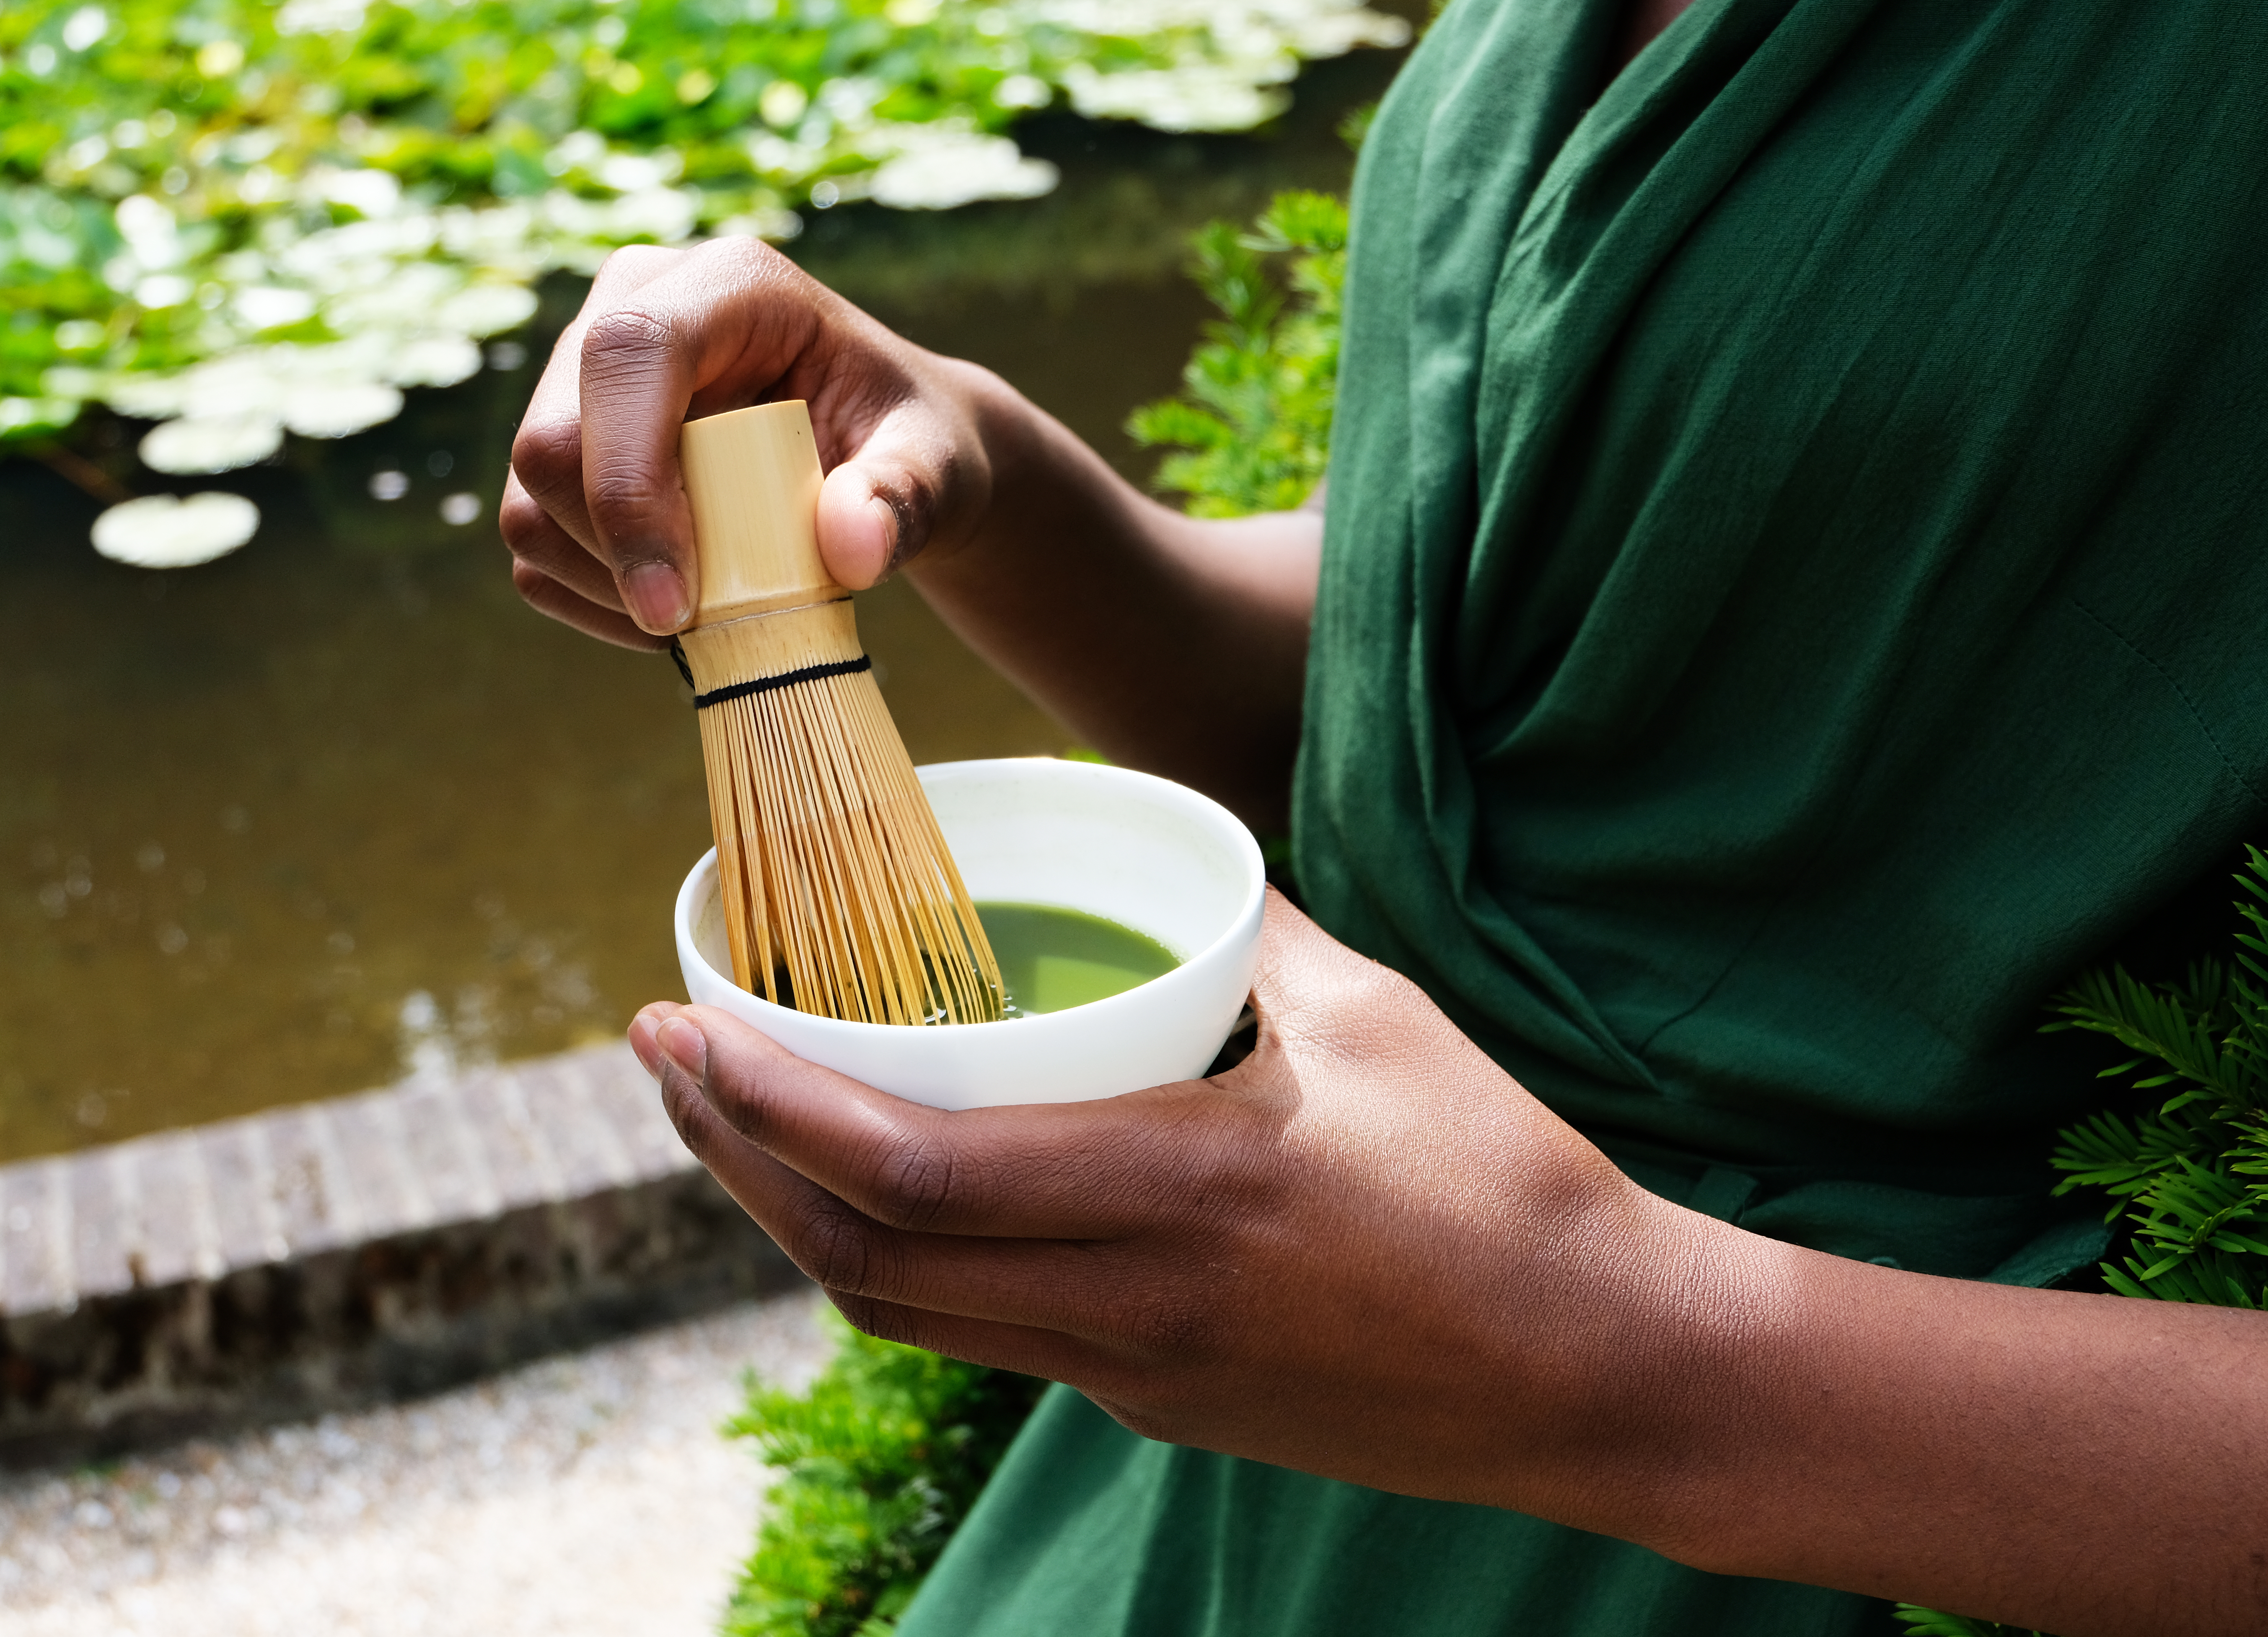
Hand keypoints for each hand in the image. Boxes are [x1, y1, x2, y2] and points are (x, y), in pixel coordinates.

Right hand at [501, 237, 1000, 647]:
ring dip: (605, 587)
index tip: (677, 604)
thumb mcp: (936, 465)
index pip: (627, 357)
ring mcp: (583, 379)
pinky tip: (674, 612)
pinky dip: (595, 600)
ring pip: (530, 503)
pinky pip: (537, 546)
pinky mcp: (567, 448)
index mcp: (726, 284)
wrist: (885, 455)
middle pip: (553, 442)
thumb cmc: (910, 443)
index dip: (631, 485)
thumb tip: (853, 547)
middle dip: (616, 554)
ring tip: (702, 616)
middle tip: (701, 622)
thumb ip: (907, 497)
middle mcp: (630, 308)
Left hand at [627, 889, 1695, 1515]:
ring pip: (906, 1314)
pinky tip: (889, 1193)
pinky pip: (989, 1338)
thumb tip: (1184, 857)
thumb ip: (1258, 932)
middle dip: (732, 1162)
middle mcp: (1131, 1309)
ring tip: (739, 1128)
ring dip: (797, 1223)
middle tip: (665, 1064)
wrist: (1602, 1372)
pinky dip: (902, 1263)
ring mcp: (1139, 1379)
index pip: (905, 1171)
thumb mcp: (1381, 1022)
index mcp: (1177, 1196)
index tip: (679, 1027)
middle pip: (860, 1261)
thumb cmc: (1505, 1183)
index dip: (763, 1109)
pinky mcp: (1164, 1410)